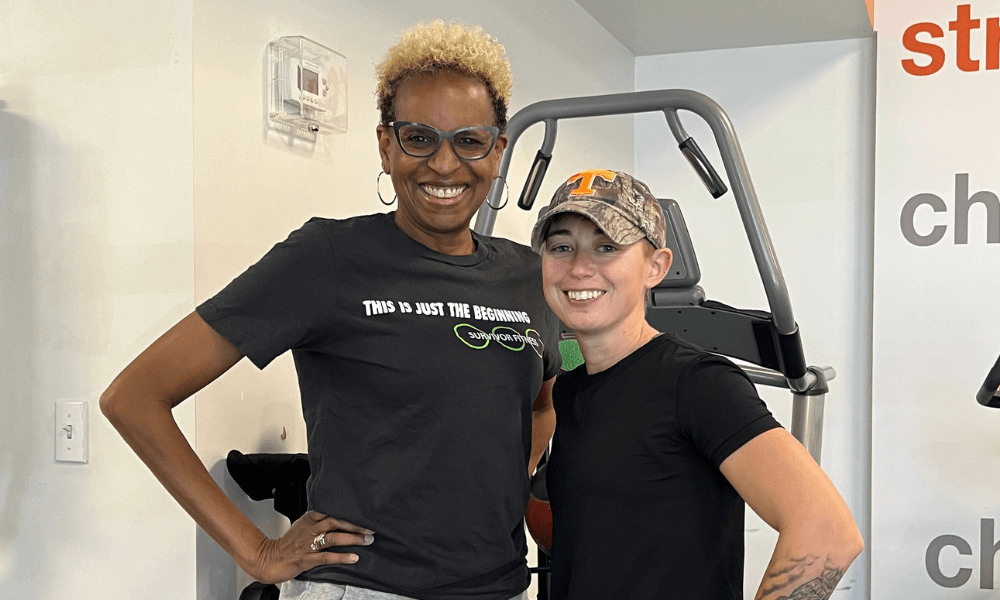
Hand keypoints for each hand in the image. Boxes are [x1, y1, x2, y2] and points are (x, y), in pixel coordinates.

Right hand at [247, 511, 374, 583]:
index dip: (348, 511)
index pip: (331, 510)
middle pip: (335, 521)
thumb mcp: (303, 527)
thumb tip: (340, 519)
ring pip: (333, 537)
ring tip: (367, 541)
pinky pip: (326, 557)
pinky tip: (353, 558)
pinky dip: (341, 557)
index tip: (364, 512)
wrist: (267, 559)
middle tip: (371, 527)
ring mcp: (308, 544)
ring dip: (352, 539)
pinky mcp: (306, 559)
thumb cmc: (287, 544)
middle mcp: (310, 529)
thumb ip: (319, 522)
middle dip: (355, 525)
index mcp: (309, 519)